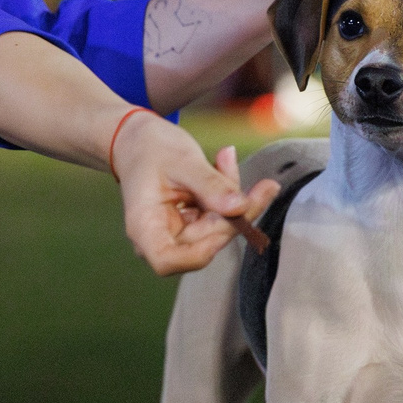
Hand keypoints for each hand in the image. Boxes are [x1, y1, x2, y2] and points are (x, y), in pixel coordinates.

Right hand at [109, 113, 280, 275]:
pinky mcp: (192, 224)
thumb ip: (211, 185)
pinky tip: (224, 164)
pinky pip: (219, 218)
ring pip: (218, 230)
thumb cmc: (150, 149)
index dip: (201, 251)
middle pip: (205, 244)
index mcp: (144, 227)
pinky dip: (228, 194)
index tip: (227, 223)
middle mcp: (159, 237)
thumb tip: (239, 207)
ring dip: (234, 199)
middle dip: (235, 215)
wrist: (139, 140)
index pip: (167, 261)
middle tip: (262, 185)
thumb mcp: (182, 160)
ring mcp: (177, 233)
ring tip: (226, 160)